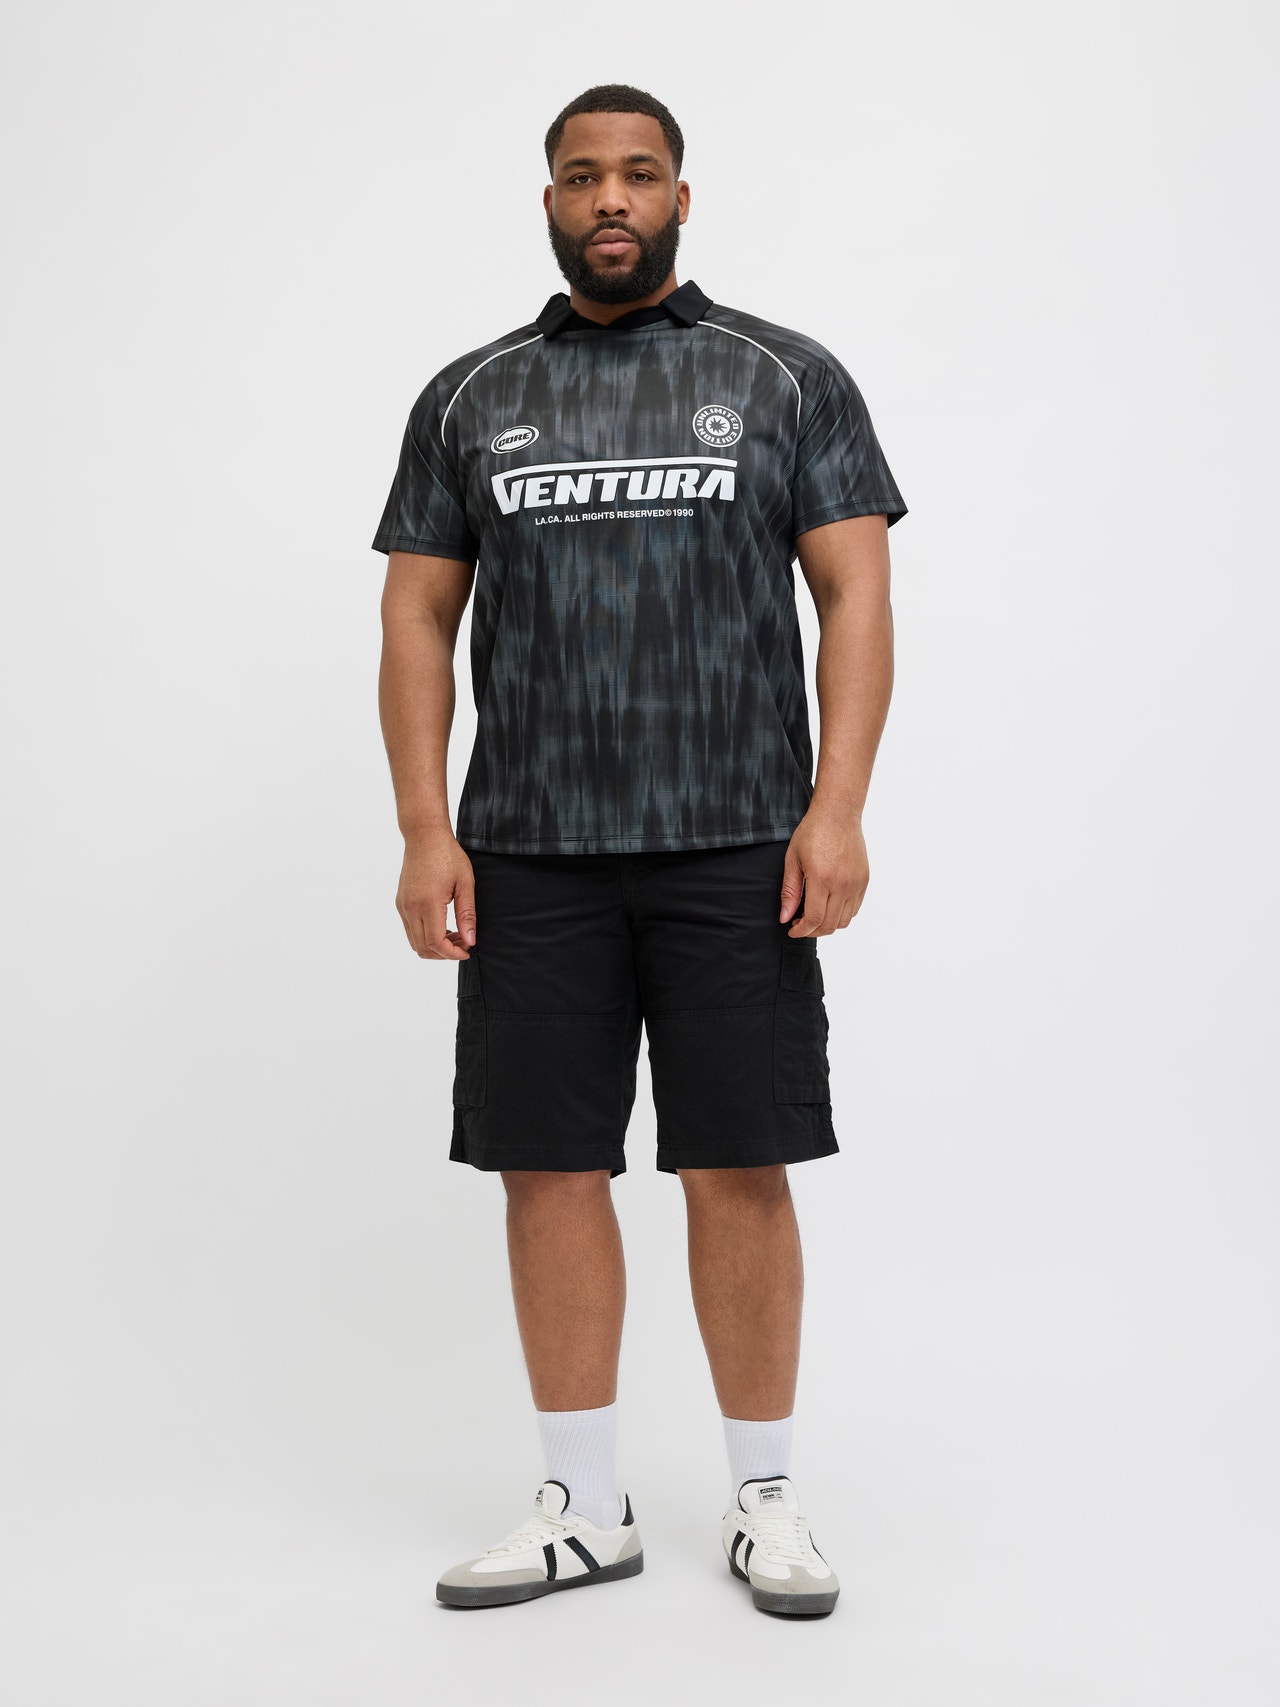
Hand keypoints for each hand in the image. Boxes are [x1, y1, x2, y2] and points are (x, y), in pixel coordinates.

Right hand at [395, 828, 476, 959]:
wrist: (424, 836)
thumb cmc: (447, 855)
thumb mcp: (465, 884)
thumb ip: (467, 915)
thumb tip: (470, 940)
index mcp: (428, 903)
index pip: (435, 943)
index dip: (452, 953)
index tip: (467, 951)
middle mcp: (411, 907)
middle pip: (422, 948)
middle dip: (444, 953)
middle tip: (463, 943)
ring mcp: (403, 906)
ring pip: (414, 941)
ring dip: (434, 946)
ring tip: (455, 934)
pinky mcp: (400, 902)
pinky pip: (410, 929)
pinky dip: (425, 935)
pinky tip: (443, 926)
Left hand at [780, 808, 868, 936]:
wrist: (838, 814)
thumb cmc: (813, 832)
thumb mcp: (793, 860)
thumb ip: (790, 892)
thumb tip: (785, 917)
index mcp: (822, 879)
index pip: (814, 919)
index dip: (802, 931)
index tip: (792, 930)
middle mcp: (843, 884)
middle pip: (830, 925)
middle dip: (812, 931)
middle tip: (800, 923)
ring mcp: (856, 883)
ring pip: (844, 921)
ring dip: (828, 925)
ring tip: (814, 915)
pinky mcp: (864, 880)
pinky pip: (854, 909)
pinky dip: (841, 914)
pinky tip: (828, 905)